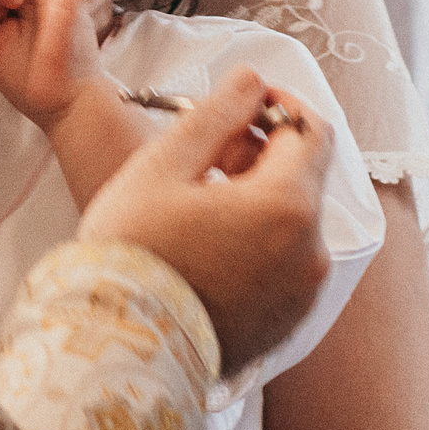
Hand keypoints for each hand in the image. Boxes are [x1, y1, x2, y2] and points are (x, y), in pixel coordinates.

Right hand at [79, 66, 334, 374]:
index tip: (239, 106)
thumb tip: (253, 79)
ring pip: (292, 223)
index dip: (278, 106)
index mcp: (288, 206)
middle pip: (304, 178)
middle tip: (205, 156)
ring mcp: (302, 295)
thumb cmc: (132, 251)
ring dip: (258, 200)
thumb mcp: (163, 166)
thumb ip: (217, 113)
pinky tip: (206, 249)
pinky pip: (284, 265)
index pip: (311, 130)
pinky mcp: (286, 325)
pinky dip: (257, 244)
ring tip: (198, 206)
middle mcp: (311, 253)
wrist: (116, 350)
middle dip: (262, 154)